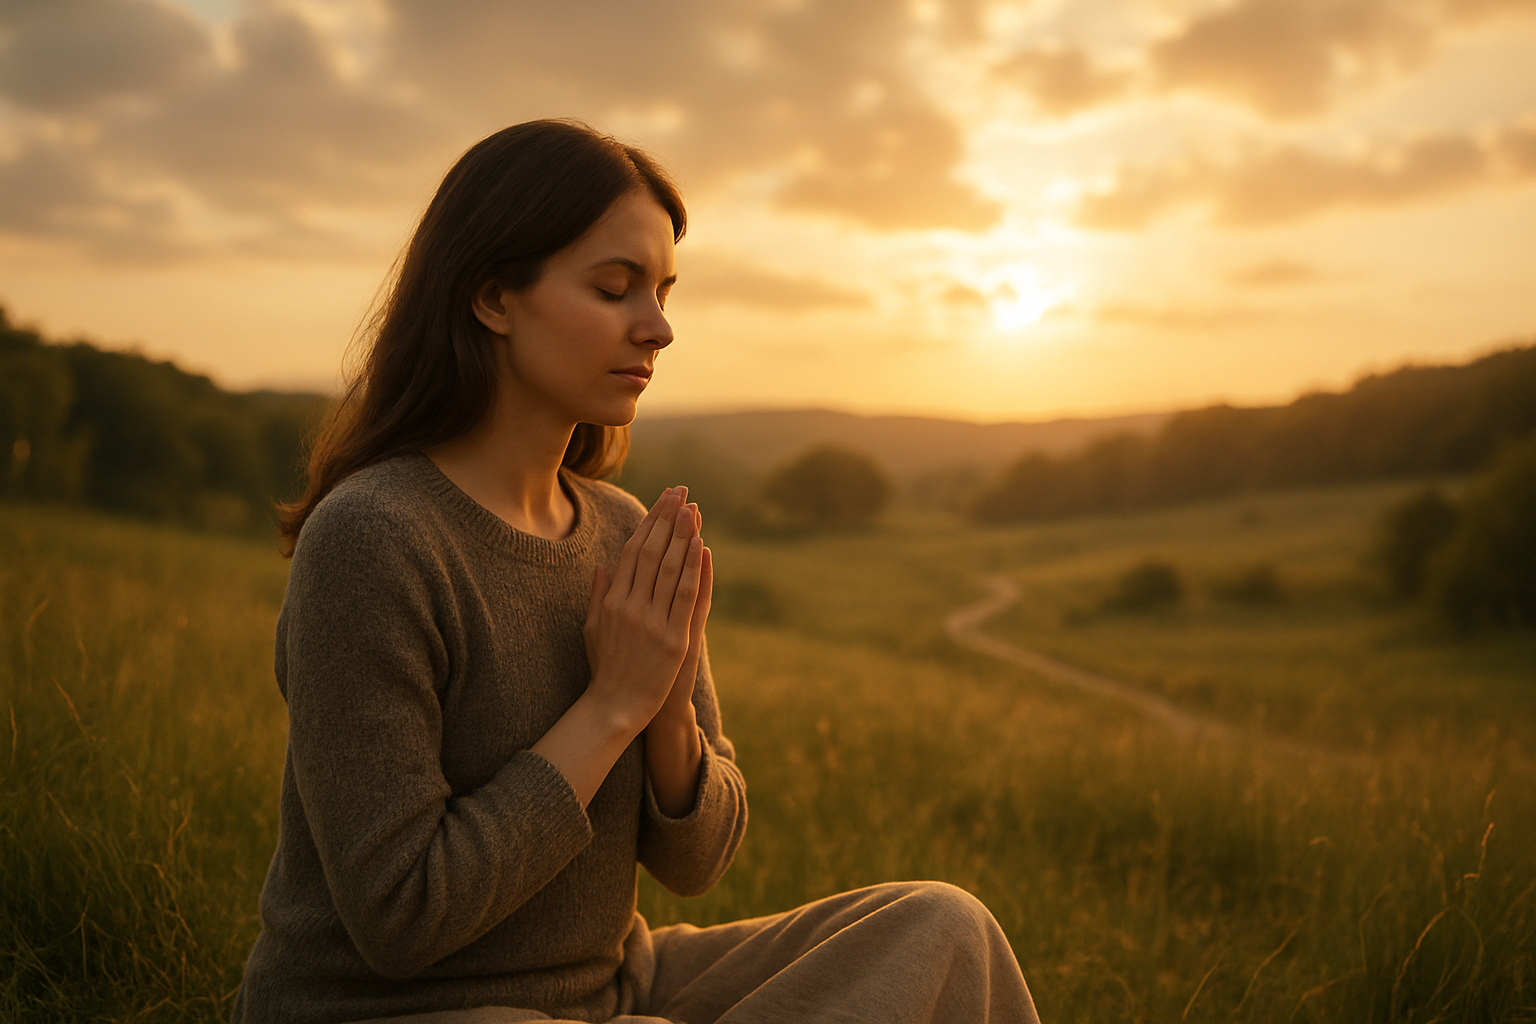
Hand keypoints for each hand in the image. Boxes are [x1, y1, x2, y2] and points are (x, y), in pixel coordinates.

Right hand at [582, 486, 703, 729]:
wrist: (617, 707)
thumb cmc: (605, 668)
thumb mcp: (593, 628)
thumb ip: (598, 594)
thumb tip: (603, 564)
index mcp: (612, 601)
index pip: (632, 550)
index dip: (649, 522)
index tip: (662, 500)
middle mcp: (631, 606)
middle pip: (651, 552)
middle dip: (666, 518)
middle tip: (680, 491)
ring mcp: (652, 622)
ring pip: (668, 569)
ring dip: (682, 535)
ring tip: (692, 508)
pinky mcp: (674, 639)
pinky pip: (685, 597)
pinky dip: (693, 569)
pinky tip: (701, 546)